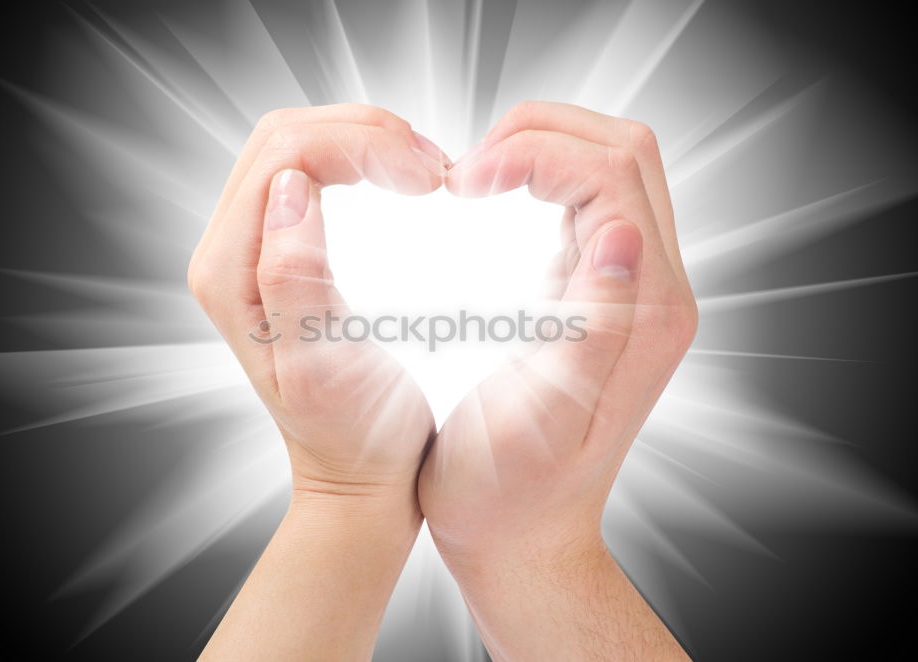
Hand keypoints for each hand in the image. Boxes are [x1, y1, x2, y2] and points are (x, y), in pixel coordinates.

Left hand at [189, 104, 447, 660]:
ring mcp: (252, 249)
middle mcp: (228, 252)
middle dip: (365, 132)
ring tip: (428, 171)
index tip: (431, 178)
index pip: (285, 156)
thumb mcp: (324, 370)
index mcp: (230, 273)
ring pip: (298, 146)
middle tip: (435, 168)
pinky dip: (360, 159)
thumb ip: (295, 280)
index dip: (363, 144)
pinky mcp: (281, 252)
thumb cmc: (355, 438)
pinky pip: (310, 172)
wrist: (359, 479)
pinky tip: (400, 178)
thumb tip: (289, 188)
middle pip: (285, 136)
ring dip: (365, 140)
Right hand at [418, 102, 696, 660]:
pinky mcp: (606, 295)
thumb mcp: (538, 422)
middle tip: (469, 171)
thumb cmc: (508, 494)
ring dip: (544, 148)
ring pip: (612, 167)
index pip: (610, 176)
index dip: (534, 153)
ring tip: (477, 176)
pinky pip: (591, 201)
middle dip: (543, 133)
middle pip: (625, 152)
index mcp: (643, 317)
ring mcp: (634, 291)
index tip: (463, 181)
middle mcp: (655, 294)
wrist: (524, 537)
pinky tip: (495, 200)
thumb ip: (590, 331)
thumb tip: (622, 236)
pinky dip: (543, 177)